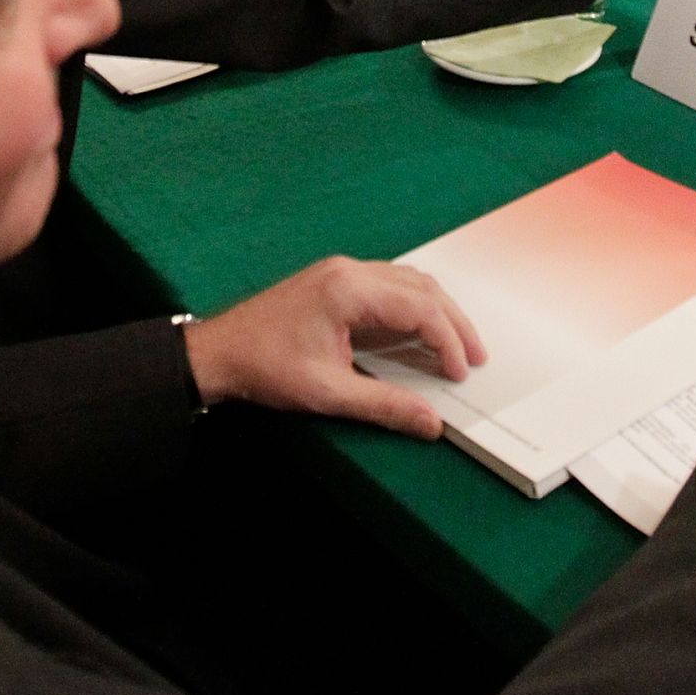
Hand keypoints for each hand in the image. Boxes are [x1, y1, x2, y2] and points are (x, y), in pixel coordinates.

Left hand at [183, 257, 486, 438]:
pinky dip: (414, 306)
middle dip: (454, 322)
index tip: (461, 372)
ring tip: (458, 346)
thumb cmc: (266, 368)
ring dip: (437, 310)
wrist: (218, 352)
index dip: (448, 340)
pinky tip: (422, 331)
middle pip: (422, 287)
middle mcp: (350, 271)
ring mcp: (342, 271)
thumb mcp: (327, 393)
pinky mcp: (336, 280)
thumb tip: (431, 423)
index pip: (419, 307)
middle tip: (477, 356)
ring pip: (409, 281)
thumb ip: (384, 405)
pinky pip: (389, 284)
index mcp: (348, 290)